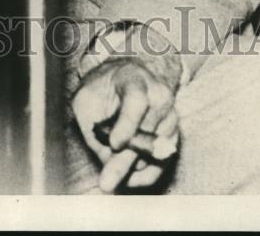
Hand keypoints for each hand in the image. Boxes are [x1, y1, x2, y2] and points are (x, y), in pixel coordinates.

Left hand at [73, 37, 180, 191]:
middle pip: (147, 133)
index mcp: (134, 78)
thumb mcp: (86, 99)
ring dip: (131, 166)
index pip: (137, 100)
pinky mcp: (173, 136)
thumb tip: (109, 158)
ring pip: (154, 153)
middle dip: (125, 159)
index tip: (113, 143)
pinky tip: (126, 178)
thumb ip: (93, 126)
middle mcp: (159, 95)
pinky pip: (161, 165)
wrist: (121, 81)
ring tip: (110, 173)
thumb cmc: (100, 90)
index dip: (127, 125)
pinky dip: (142, 176)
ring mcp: (170, 116)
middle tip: (106, 182)